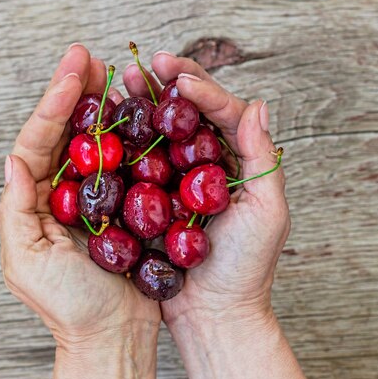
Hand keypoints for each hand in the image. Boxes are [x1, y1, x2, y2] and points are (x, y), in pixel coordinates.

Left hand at [0, 44, 159, 378]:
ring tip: (111, 75)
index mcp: (33, 203)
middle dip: (75, 95)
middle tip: (89, 59)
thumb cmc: (70, 307)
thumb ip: (16, 211)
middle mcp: (60, 194)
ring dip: (101, 108)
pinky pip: (125, 165)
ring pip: (95, 143)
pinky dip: (129, 138)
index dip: (52, 106)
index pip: (38, 143)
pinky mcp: (124, 207)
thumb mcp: (27, 262)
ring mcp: (94, 199)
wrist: (114, 335)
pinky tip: (136, 115)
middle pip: (65, 134)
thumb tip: (12, 161)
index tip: (73, 74)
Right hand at [124, 52, 317, 378]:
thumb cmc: (247, 269)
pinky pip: (139, 163)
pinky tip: (109, 123)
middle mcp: (207, 165)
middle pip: (187, 115)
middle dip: (167, 86)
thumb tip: (258, 104)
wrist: (213, 314)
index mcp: (238, 162)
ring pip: (159, 133)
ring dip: (143, 105)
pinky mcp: (153, 200)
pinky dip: (126, 140)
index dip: (203, 90)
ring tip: (122, 82)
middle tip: (145, 64)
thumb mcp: (267, 212)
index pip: (223, 113)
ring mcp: (177, 181)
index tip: (178, 79)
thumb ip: (261, 159)